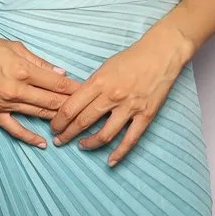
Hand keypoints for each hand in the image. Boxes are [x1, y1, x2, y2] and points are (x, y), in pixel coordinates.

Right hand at [0, 28, 81, 148]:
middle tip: (88, 109)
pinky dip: (29, 137)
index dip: (75, 89)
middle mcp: (16, 89)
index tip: (89, 92)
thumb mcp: (14, 46)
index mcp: (23, 69)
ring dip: (57, 119)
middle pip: (51, 101)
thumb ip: (39, 62)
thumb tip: (60, 73)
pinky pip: (15, 129)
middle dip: (72, 105)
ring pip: (38, 114)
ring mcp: (5, 103)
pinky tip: (43, 143)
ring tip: (73, 124)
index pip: (57, 83)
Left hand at [49, 30, 187, 165]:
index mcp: (99, 82)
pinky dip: (119, 153)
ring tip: (81, 146)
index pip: (71, 107)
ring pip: (104, 134)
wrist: (160, 54)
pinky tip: (109, 161)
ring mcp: (129, 107)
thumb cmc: (131, 58)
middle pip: (83, 121)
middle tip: (59, 140)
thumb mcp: (105, 67)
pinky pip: (130, 139)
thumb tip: (76, 103)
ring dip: (89, 143)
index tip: (53, 127)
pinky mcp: (145, 115)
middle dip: (67, 134)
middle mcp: (112, 96)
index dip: (59, 121)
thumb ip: (92, 86)